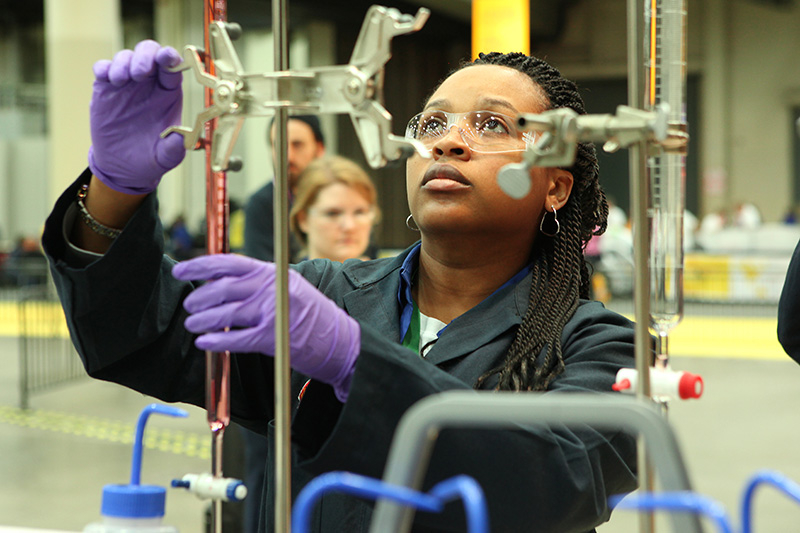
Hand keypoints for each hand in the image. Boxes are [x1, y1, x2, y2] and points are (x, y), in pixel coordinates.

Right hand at [88, 40, 185, 194]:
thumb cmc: (150, 158)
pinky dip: (104, 68)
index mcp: (168, 94)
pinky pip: (103, 69)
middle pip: (149, 53)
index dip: (169, 58)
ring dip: (123, 62)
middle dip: (145, 55)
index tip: (166, 57)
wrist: (122, 167)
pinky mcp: (106, 89)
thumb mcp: (166, 157)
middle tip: (140, 73)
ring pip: (125, 57)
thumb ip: (175, 147)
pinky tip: (106, 78)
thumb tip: (181, 138)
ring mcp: (126, 84)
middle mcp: (149, 84)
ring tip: (121, 80)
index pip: (172, 67)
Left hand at [172, 254, 360, 401]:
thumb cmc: (313, 316)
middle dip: (199, 297)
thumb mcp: (288, 287)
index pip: (230, 262)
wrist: (342, 341)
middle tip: (190, 305)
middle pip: (223, 288)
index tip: (181, 270)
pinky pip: (235, 338)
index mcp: (273, 273)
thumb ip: (258, 282)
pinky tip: (204, 342)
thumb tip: (219, 280)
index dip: (201, 265)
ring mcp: (272, 312)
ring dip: (203, 320)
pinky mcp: (272, 338)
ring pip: (225, 313)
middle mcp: (271, 288)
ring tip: (193, 324)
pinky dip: (216, 340)